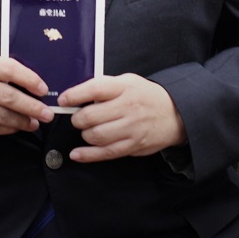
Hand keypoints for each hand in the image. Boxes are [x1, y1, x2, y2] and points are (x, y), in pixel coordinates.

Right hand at [0, 52, 54, 136]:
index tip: (44, 89)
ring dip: (21, 122)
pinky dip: (5, 129)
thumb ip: (0, 69)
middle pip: (7, 97)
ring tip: (35, 123)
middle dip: (31, 107)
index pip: (8, 69)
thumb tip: (32, 84)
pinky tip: (16, 127)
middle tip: (47, 114)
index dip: (29, 79)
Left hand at [60, 73, 186, 162]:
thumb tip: (77, 95)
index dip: (75, 95)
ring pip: (97, 136)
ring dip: (85, 134)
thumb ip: (105, 87)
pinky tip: (77, 154)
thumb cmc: (145, 96)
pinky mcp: (133, 146)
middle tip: (77, 118)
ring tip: (87, 130)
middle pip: (92, 116)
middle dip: (77, 119)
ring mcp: (131, 128)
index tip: (63, 99)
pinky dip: (88, 155)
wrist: (175, 114)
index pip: (95, 89)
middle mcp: (128, 107)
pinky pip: (106, 153)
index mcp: (124, 88)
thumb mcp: (128, 82)